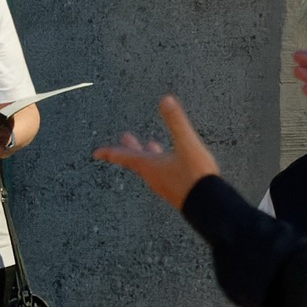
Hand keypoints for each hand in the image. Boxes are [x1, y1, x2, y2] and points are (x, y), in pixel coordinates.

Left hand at [93, 95, 222, 210]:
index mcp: (150, 166)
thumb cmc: (196, 176)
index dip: (110, 152)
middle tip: (125, 137)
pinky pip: (165, 173)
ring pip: (152, 166)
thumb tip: (166, 99)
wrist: (210, 206)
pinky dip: (163, 162)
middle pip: (137, 160)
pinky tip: (172, 162)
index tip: (96, 153)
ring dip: (149, 153)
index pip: (124, 157)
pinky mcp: (178, 190)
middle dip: (131, 147)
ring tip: (151, 145)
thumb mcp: (187, 145)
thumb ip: (177, 122)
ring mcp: (166, 185)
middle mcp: (154, 176)